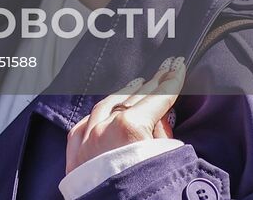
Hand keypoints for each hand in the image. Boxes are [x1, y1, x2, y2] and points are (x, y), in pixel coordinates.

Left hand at [64, 56, 184, 173]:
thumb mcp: (167, 161)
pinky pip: (86, 123)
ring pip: (105, 106)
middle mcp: (103, 128)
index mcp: (128, 128)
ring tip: (138, 83)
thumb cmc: (147, 194)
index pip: (155, 97)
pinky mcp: (74, 153)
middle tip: (164, 70)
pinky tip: (108, 107)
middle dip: (150, 84)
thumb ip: (162, 135)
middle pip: (131, 98)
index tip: (178, 66)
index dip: (170, 81)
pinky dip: (100, 113)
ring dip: (124, 94)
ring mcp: (85, 139)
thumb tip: (159, 118)